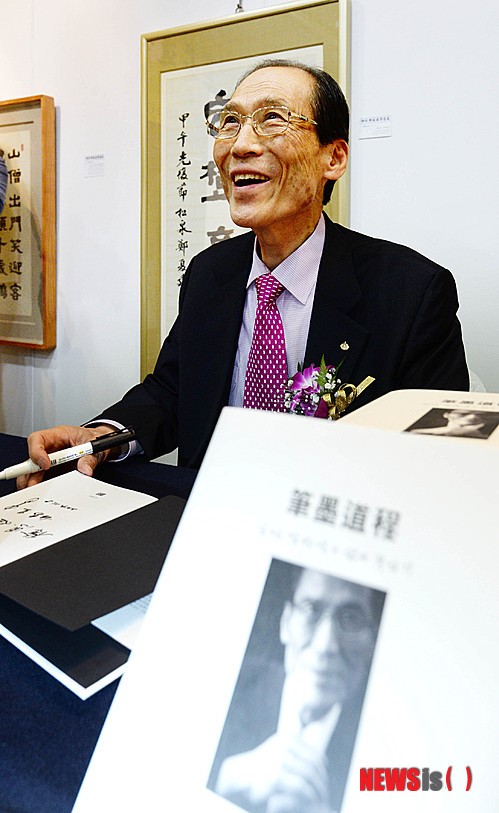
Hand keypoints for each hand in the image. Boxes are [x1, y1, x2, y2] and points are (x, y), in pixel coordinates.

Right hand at [16, 424, 117, 488]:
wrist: (100, 443)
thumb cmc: (93, 438)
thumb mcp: (95, 445)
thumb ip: (89, 458)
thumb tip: (85, 470)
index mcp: (57, 435)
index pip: (38, 439)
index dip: (37, 452)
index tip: (45, 464)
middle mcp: (50, 448)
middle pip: (31, 459)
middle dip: (29, 474)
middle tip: (32, 485)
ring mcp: (50, 461)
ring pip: (34, 472)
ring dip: (34, 483)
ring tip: (37, 493)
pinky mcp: (54, 472)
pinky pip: (44, 480)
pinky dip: (43, 488)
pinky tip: (45, 495)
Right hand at [216, 732, 331, 812]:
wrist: (238, 778)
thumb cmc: (263, 773)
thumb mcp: (281, 757)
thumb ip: (298, 756)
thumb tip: (323, 762)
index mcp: (288, 738)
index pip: (315, 755)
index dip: (322, 771)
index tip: (324, 782)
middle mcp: (285, 744)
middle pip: (313, 766)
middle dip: (321, 782)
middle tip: (324, 795)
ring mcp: (281, 758)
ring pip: (308, 775)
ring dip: (316, 790)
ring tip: (319, 800)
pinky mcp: (277, 774)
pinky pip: (300, 785)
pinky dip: (307, 794)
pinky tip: (310, 800)